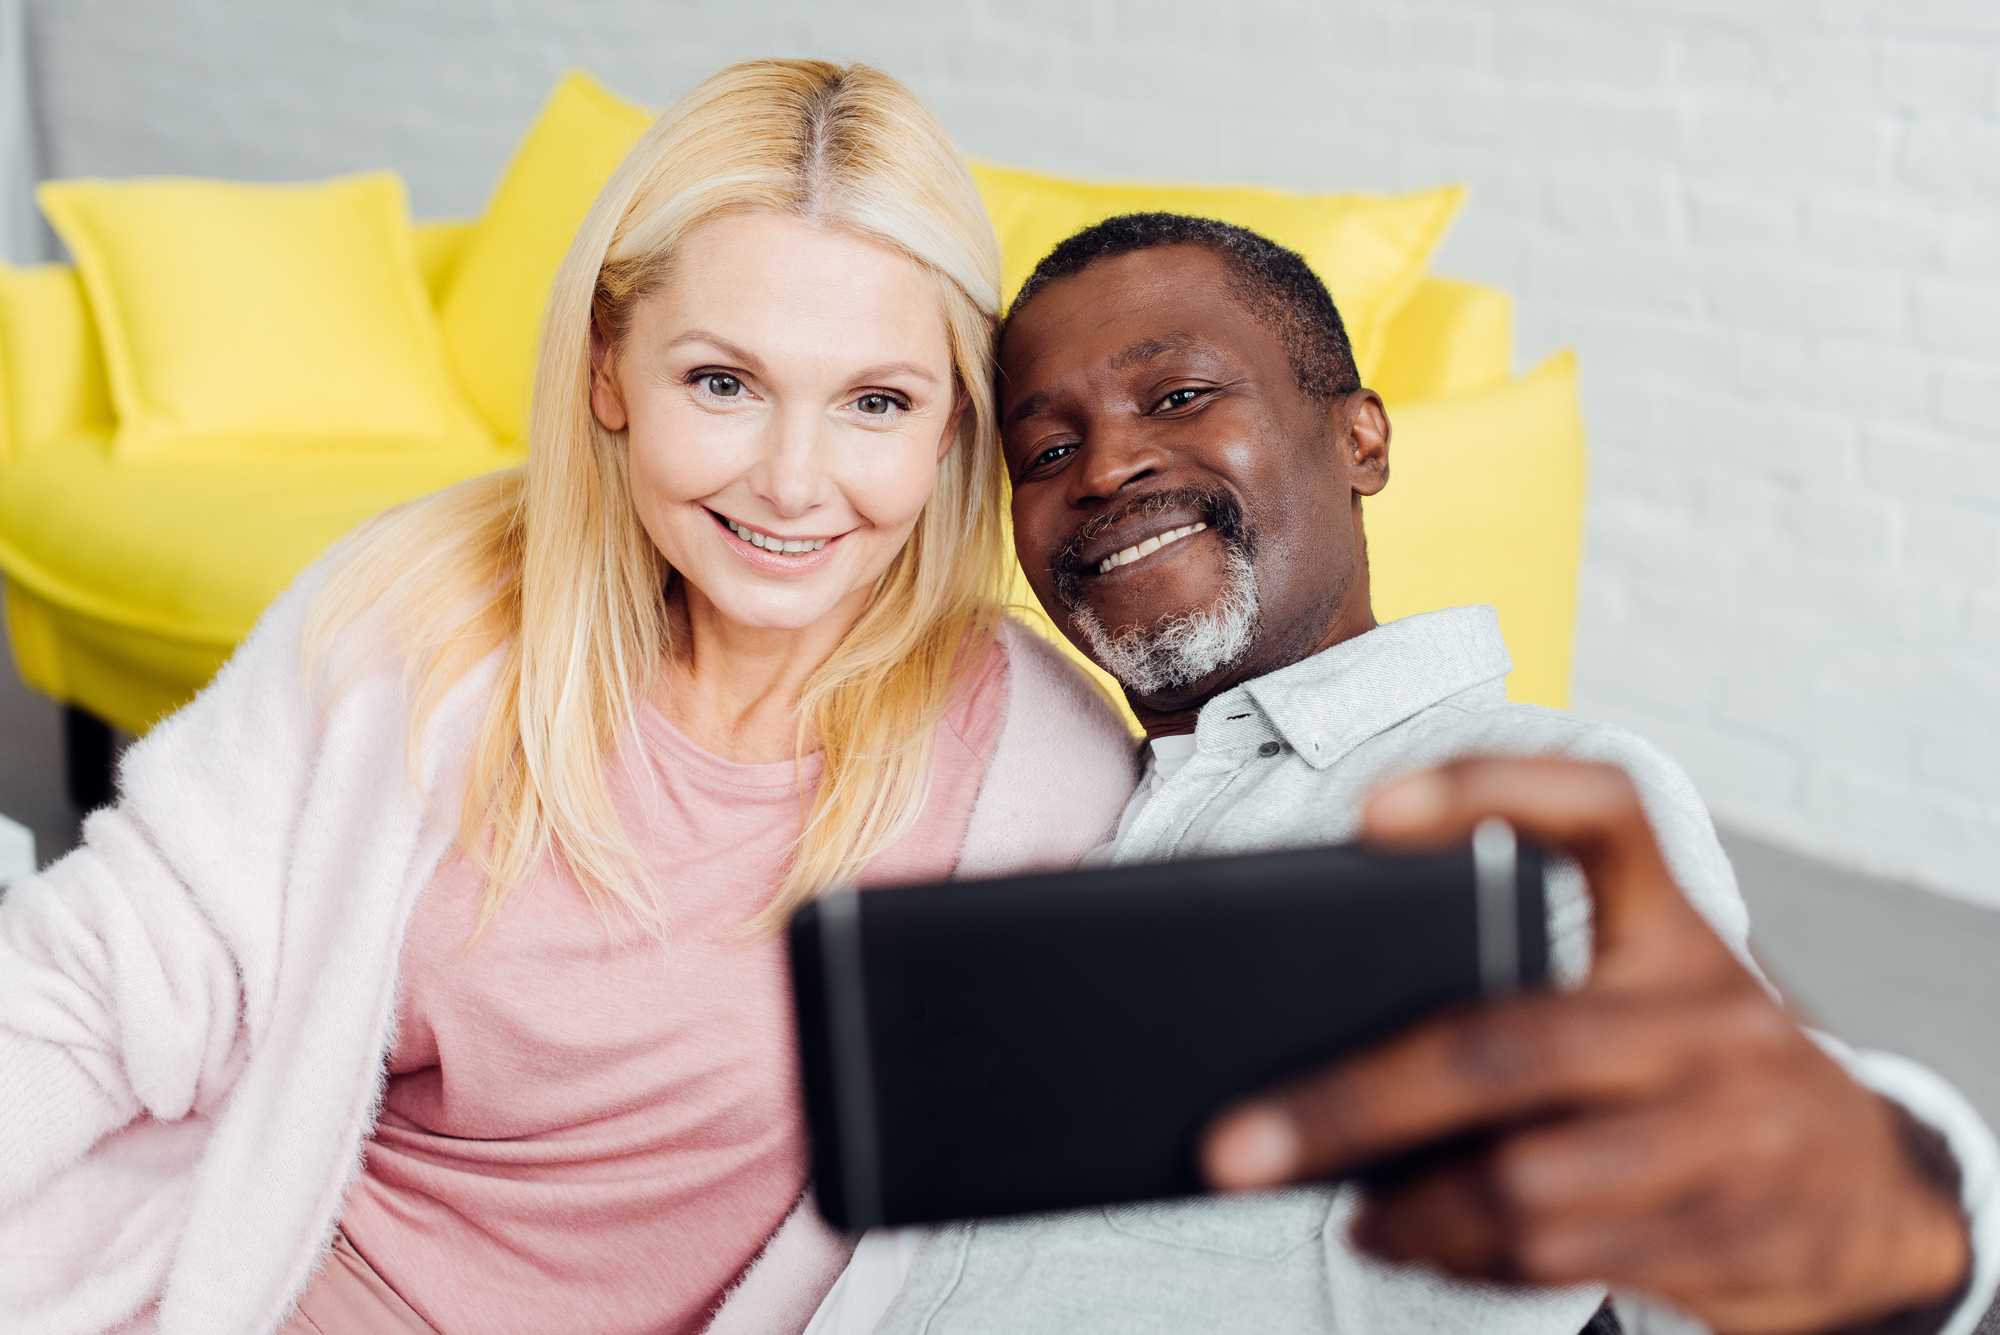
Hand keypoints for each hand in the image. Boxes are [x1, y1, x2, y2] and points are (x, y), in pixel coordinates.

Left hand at [1199, 757, 1970, 1334]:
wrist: (1873, 1187)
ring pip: (1522, 1180)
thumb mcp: (1646, 987)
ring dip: (1401, 1208)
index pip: (1600, 811)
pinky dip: (1460, 1257)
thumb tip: (1320, 1022)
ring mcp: (1725, 1131)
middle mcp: (1708, 1013)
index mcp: (1679, 921)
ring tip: (1337, 1207)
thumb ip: (1524, 975)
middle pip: (1504, 1046)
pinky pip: (1559, 1255)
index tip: (1366, 811)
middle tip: (1233, 1141)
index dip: (1487, 791)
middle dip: (1349, 1104)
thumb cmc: (1693, 1061)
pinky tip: (1407, 1240)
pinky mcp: (1727, 1234)